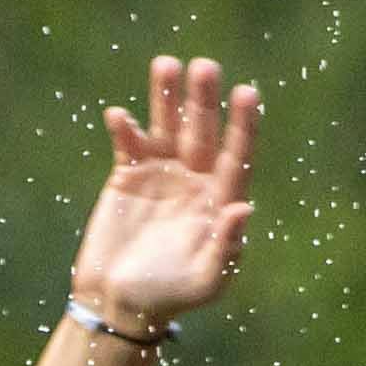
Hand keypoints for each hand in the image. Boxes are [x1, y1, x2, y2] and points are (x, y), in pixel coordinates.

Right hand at [68, 56, 258, 329]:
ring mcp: (162, 172)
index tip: (247, 92)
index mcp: (221, 199)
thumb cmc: (171, 296)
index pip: (236, 154)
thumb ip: (227, 246)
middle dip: (203, 99)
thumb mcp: (206, 279)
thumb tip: (244, 208)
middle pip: (202, 130)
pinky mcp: (128, 174)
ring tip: (167, 64)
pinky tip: (119, 116)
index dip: (243, 124)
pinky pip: (129, 143)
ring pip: (167, 125)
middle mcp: (195, 178)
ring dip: (166, 96)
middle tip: (205, 66)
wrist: (120, 302)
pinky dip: (125, 128)